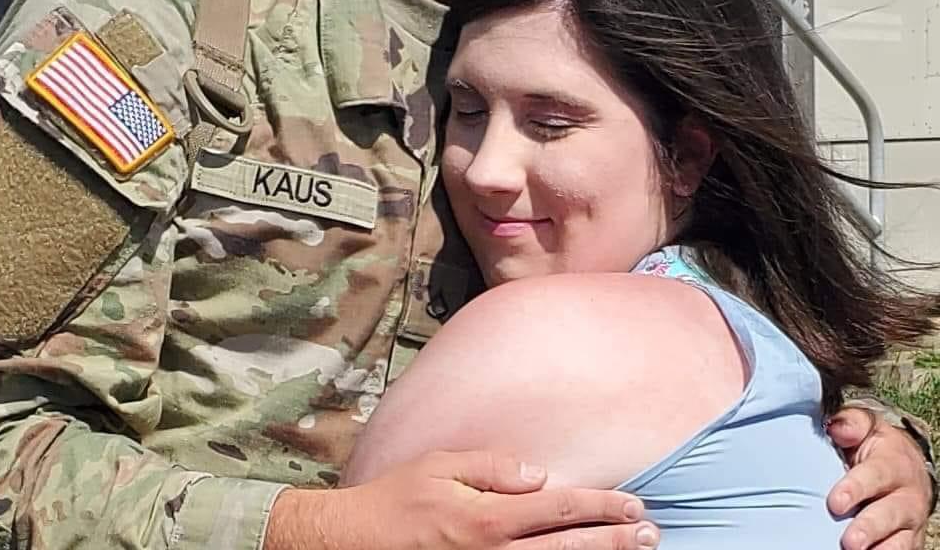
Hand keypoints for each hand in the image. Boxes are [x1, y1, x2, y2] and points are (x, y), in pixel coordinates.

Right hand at [268, 450, 660, 549]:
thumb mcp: (441, 465)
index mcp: (488, 518)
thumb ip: (492, 466)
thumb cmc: (398, 498)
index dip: (600, 506)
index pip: (559, 509)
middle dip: (613, 540)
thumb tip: (538, 474)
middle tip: (650, 533)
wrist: (356, 543)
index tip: (632, 503)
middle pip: (568, 548)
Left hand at [826, 406, 932, 549]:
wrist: (907, 464)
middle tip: (849, 542)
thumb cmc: (875, 445)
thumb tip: (837, 428)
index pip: (874, 477)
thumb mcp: (865, 426)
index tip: (835, 503)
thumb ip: (851, 423)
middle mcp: (907, 496)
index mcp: (893, 464)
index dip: (855, 490)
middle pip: (890, 515)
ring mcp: (910, 523)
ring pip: (900, 542)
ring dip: (880, 549)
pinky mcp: (909, 541)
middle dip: (869, 529)